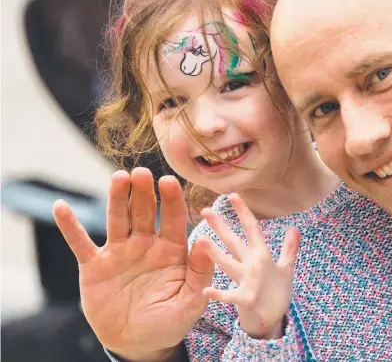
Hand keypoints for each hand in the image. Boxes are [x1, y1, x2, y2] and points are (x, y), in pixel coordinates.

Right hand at [53, 168, 213, 361]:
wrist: (136, 343)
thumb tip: (206, 241)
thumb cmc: (168, 321)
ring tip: (118, 177)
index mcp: (171, 250)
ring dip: (116, 198)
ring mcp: (119, 252)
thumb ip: (200, 272)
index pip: (173, 218)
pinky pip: (80, 243)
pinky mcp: (95, 266)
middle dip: (143, 191)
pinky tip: (60, 207)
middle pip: (144, 211)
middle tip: (141, 172)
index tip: (169, 181)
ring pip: (117, 219)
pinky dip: (69, 226)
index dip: (171, 199)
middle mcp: (145, 244)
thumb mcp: (190, 301)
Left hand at [198, 194, 299, 339]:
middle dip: (221, 225)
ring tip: (200, 240)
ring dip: (214, 252)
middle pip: (235, 241)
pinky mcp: (245, 299)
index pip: (252, 229)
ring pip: (228, 263)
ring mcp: (249, 282)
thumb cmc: (277, 293)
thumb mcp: (286, 269)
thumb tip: (295, 228)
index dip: (243, 211)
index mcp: (263, 256)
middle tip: (206, 210)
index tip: (232, 195)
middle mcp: (254, 265)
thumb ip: (289, 248)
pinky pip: (230, 296)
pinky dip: (219, 294)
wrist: (273, 322)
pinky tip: (206, 290)